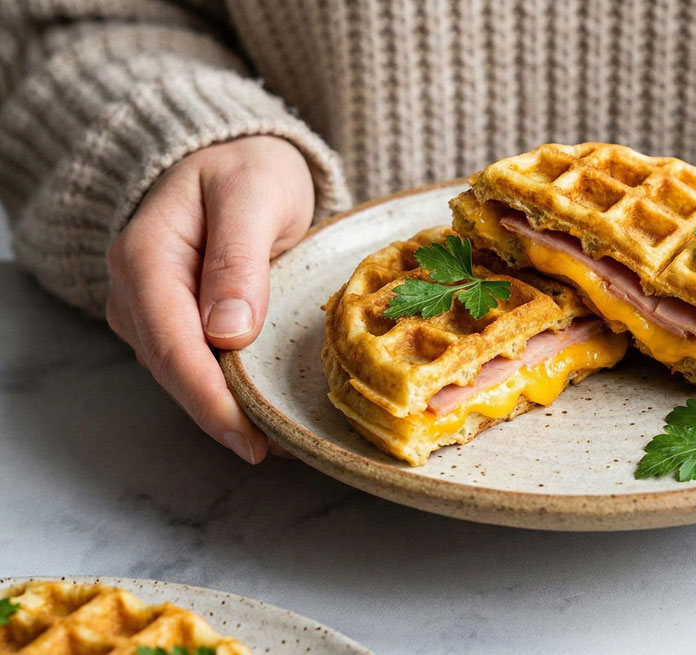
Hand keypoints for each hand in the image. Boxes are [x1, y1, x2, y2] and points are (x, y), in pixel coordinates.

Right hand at [105, 136, 313, 461]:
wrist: (236, 159)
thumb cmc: (248, 169)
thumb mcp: (253, 195)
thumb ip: (238, 259)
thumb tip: (227, 333)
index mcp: (145, 256)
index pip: (173, 344)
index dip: (210, 399)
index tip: (251, 437)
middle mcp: (135, 289)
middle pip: (174, 370)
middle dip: (223, 416)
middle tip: (280, 449)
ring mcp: (150, 309)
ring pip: (183, 376)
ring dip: (228, 411)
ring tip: (283, 439)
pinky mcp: (173, 320)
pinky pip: (196, 366)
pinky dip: (229, 392)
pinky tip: (267, 412)